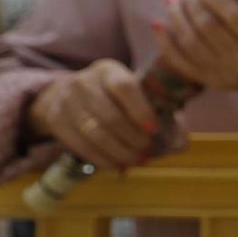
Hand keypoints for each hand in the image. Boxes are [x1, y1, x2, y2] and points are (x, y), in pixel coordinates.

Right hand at [27, 59, 156, 169]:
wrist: (64, 93)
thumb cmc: (111, 96)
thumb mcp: (129, 91)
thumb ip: (154, 109)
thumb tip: (181, 143)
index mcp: (108, 71)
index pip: (124, 87)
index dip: (141, 111)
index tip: (154, 130)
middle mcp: (83, 82)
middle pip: (110, 117)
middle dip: (133, 139)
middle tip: (147, 151)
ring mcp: (65, 101)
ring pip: (95, 134)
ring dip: (120, 153)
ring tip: (137, 161)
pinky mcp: (55, 120)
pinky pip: (81, 146)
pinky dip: (103, 160)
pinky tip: (117, 165)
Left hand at [154, 0, 237, 106]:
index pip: (234, 18)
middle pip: (208, 28)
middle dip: (192, 4)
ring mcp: (225, 75)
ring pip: (191, 42)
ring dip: (177, 17)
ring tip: (173, 0)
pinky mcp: (211, 82)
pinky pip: (181, 62)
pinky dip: (165, 42)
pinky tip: (159, 23)